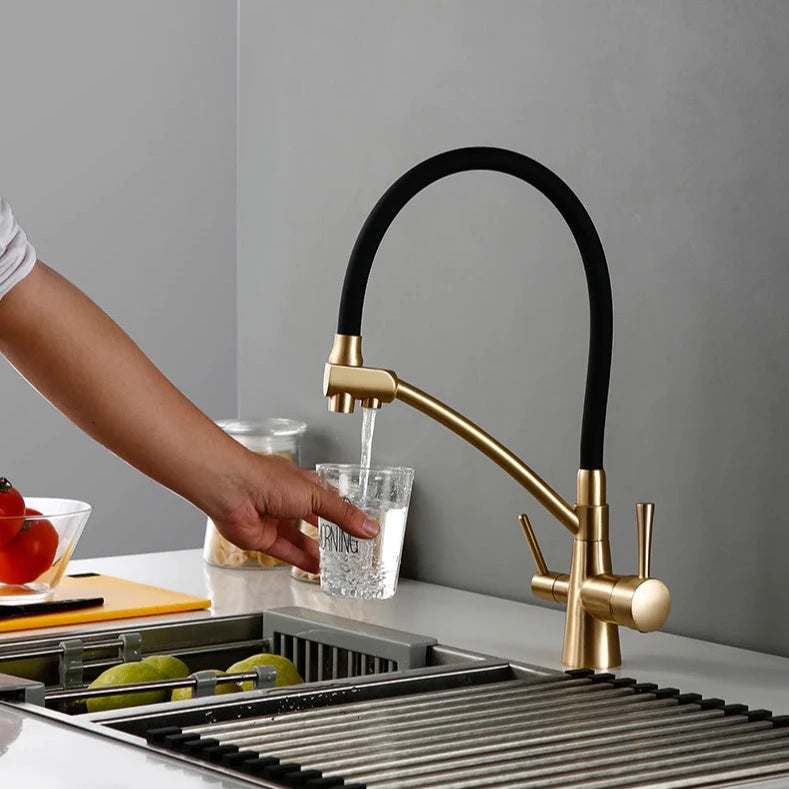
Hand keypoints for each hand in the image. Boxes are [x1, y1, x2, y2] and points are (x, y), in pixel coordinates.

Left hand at [208, 453, 378, 573]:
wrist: (232, 490)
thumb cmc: (266, 479)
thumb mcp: (315, 495)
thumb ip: (343, 514)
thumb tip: (368, 526)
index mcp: (301, 483)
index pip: (327, 497)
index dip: (342, 510)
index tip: (358, 523)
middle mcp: (287, 500)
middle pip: (313, 520)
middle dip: (329, 533)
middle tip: (347, 546)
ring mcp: (274, 519)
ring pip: (299, 539)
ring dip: (316, 550)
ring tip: (334, 562)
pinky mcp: (262, 538)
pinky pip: (285, 552)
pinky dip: (300, 560)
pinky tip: (314, 567)